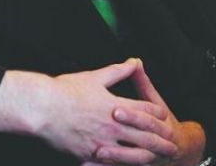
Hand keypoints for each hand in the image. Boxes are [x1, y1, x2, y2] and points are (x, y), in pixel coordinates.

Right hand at [0, 59, 177, 162]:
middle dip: (161, 141)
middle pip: (144, 135)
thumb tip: (134, 61)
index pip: (146, 111)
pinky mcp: (88, 155)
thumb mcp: (95, 77)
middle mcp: (113, 126)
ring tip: (156, 160)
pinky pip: (108, 165)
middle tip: (173, 146)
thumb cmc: (65, 90)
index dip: (157, 114)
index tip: (165, 117)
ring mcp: (102, 143)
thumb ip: (118, 71)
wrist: (42, 108)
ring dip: (147, 157)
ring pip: (131, 154)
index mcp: (117, 105)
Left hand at [92, 59, 206, 165]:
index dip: (132, 114)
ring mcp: (150, 158)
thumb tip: (136, 61)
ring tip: (97, 151)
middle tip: (102, 131)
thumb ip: (143, 83)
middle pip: (142, 140)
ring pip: (134, 159)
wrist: (183, 150)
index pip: (147, 117)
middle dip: (122, 136)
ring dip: (116, 157)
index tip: (115, 109)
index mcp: (161, 123)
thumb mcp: (155, 102)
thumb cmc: (164, 122)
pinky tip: (89, 165)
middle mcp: (158, 143)